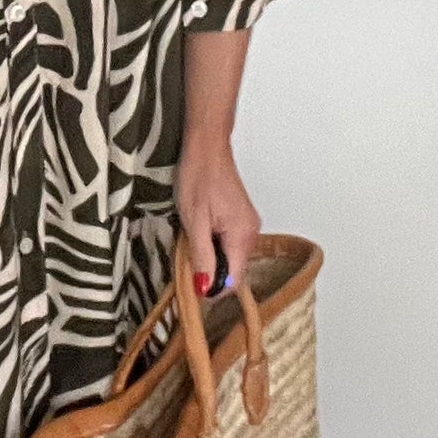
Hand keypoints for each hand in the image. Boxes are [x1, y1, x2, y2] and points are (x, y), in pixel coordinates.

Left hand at [174, 137, 259, 298]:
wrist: (206, 148)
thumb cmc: (198, 178)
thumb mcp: (194, 221)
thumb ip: (202, 256)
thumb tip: (205, 288)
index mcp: (242, 236)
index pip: (234, 280)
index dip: (213, 288)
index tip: (192, 286)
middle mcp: (251, 233)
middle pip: (233, 270)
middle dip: (210, 271)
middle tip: (186, 257)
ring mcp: (248, 225)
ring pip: (231, 257)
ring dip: (211, 256)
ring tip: (192, 239)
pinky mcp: (242, 219)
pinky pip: (230, 243)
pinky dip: (214, 244)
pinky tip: (199, 232)